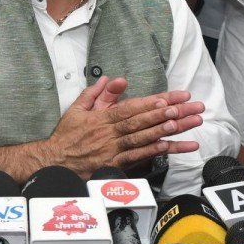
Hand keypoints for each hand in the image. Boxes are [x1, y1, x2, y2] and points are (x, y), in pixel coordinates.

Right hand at [0, 77, 203, 181]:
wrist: (53, 162)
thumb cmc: (67, 135)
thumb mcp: (77, 108)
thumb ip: (96, 93)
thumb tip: (114, 79)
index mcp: (102, 117)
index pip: (130, 108)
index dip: (149, 104)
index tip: (168, 99)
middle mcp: (110, 133)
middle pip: (143, 121)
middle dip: (169, 114)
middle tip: (190, 108)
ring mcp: (114, 150)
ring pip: (146, 138)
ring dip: (169, 131)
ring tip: (189, 125)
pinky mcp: (116, 164)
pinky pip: (139, 157)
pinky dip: (156, 151)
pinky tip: (172, 146)